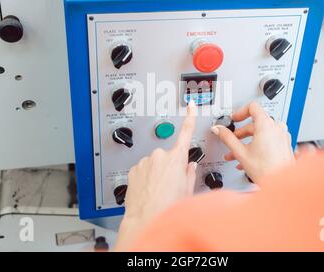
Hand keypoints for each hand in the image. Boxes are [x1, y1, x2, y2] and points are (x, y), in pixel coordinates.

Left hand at [114, 101, 196, 250]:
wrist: (146, 217)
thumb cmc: (167, 206)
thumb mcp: (187, 190)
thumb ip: (189, 173)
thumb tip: (189, 167)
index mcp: (177, 158)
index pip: (186, 133)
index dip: (189, 118)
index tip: (190, 106)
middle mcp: (160, 156)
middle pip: (168, 156)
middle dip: (169, 166)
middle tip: (170, 184)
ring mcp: (145, 161)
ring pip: (154, 164)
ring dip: (156, 173)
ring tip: (158, 190)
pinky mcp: (134, 168)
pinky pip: (143, 169)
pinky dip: (146, 177)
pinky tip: (148, 190)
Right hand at [211, 101, 294, 182]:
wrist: (282, 184)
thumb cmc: (267, 170)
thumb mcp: (240, 152)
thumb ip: (227, 138)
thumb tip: (218, 129)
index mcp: (266, 125)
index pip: (252, 107)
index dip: (240, 112)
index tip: (234, 119)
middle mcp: (277, 128)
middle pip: (255, 123)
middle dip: (241, 133)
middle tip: (233, 140)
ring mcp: (282, 136)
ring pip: (261, 133)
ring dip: (247, 142)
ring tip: (238, 154)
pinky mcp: (284, 145)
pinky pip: (268, 140)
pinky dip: (257, 145)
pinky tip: (248, 159)